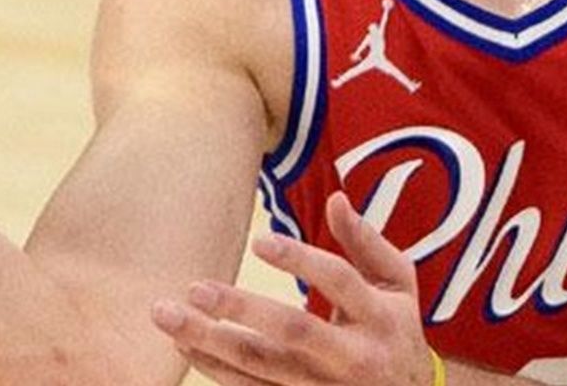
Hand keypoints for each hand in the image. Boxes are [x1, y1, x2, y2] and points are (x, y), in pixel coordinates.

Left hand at [153, 191, 437, 384]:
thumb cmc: (397, 329)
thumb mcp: (398, 283)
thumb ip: (367, 242)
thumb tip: (336, 198)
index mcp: (380, 316)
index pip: (339, 281)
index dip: (300, 260)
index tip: (258, 240)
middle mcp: (353, 356)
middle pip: (293, 331)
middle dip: (241, 309)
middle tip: (195, 288)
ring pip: (262, 367)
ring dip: (211, 342)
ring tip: (168, 316)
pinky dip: (215, 370)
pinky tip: (185, 346)